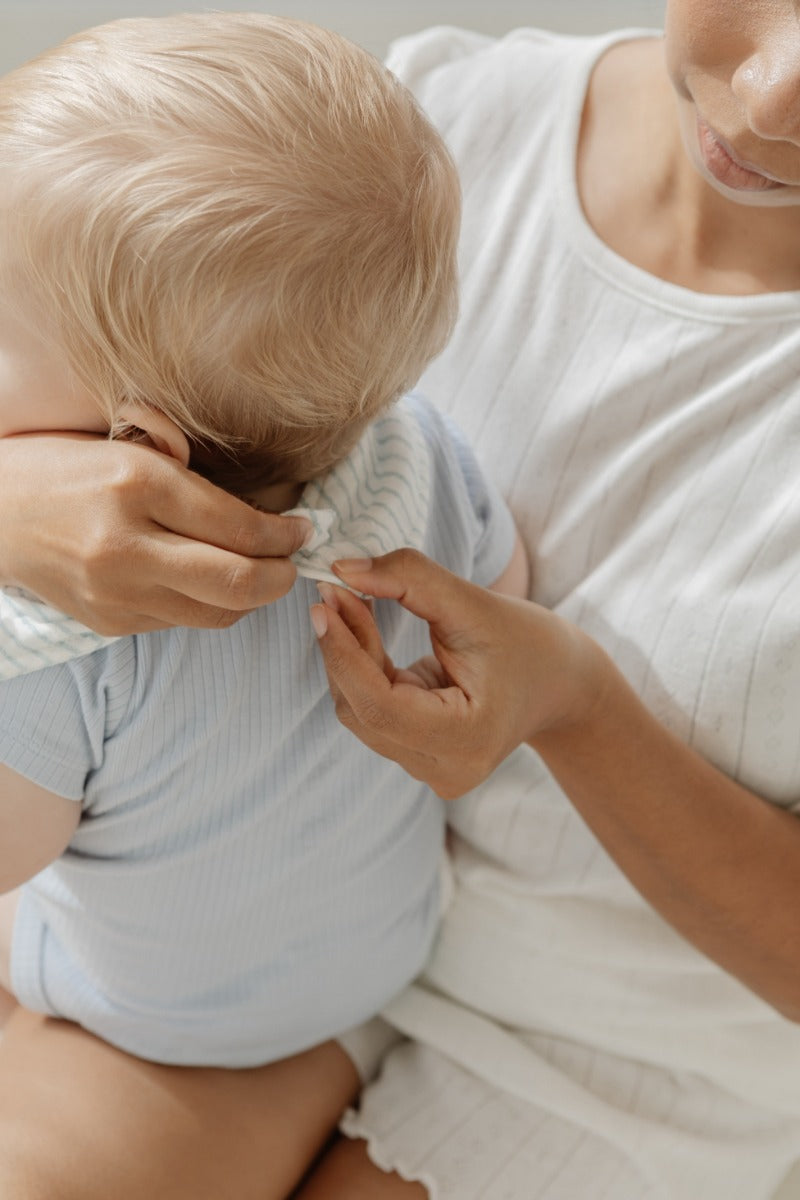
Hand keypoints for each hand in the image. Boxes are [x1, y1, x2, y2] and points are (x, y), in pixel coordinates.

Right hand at [0, 435, 312, 632]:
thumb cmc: (64, 469)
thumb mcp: (128, 451)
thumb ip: (192, 483)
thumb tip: (268, 518)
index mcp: (137, 485)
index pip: (240, 527)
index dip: (286, 535)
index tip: (302, 530)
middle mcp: (127, 544)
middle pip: (239, 583)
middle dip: (282, 577)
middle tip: (293, 562)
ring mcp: (116, 592)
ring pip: (217, 613)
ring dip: (251, 598)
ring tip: (258, 573)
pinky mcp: (109, 622)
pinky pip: (182, 621)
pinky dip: (206, 604)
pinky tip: (206, 580)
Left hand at [312, 549, 603, 798]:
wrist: (563, 685)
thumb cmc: (531, 644)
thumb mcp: (476, 602)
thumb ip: (410, 580)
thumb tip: (343, 570)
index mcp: (466, 741)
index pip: (379, 706)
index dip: (344, 653)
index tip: (324, 602)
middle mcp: (444, 770)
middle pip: (363, 710)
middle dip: (345, 649)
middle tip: (336, 590)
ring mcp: (430, 771)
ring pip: (361, 712)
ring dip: (351, 657)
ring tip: (353, 603)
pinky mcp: (420, 758)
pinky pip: (373, 712)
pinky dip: (364, 670)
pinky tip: (366, 630)